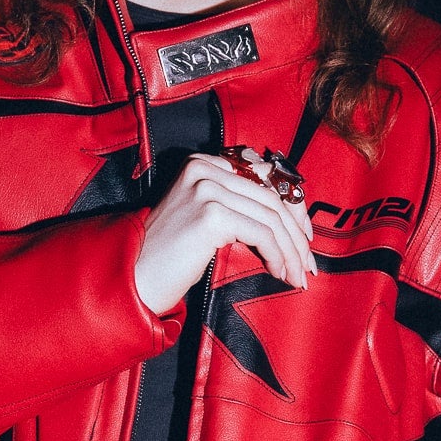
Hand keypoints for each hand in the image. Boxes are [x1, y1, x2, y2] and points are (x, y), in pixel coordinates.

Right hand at [133, 152, 316, 313]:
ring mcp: (207, 188)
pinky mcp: (211, 213)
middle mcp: (205, 168)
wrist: (133, 276)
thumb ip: (236, 207)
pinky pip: (262, 233)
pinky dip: (278, 256)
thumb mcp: (204, 220)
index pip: (264, 179)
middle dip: (296, 234)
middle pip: (271, 197)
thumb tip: (287, 220)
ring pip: (271, 217)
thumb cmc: (168, 256)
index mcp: (204, 163)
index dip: (291, 210)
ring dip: (291, 251)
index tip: (304, 239)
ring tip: (297, 276)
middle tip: (307, 264)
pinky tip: (280, 273)